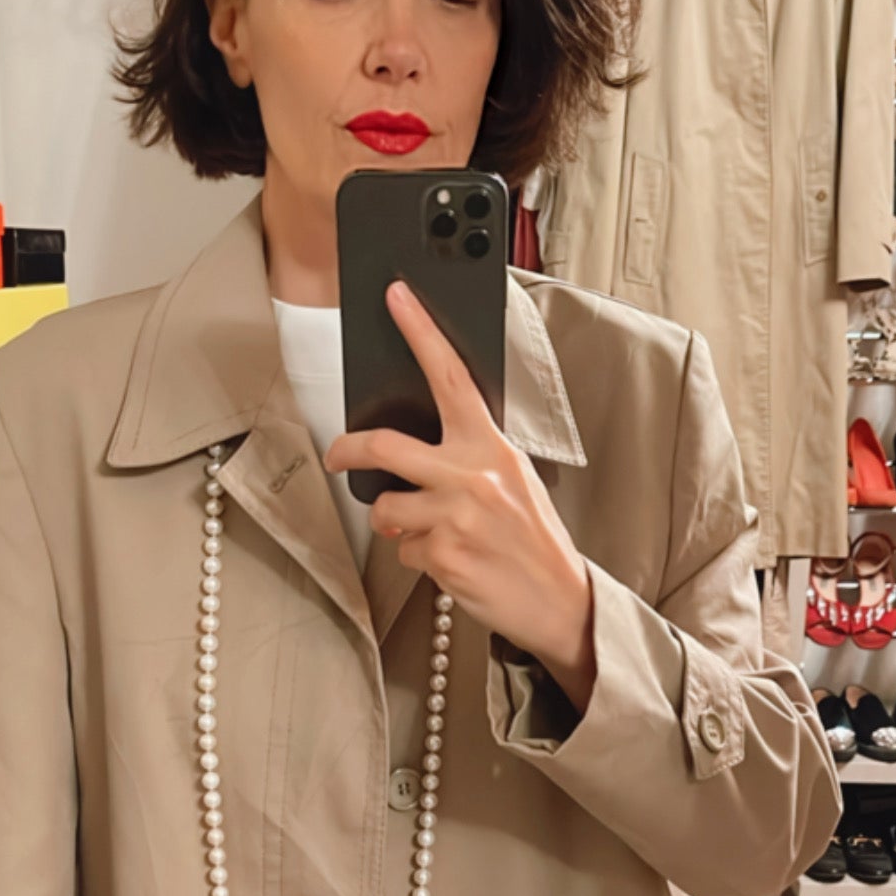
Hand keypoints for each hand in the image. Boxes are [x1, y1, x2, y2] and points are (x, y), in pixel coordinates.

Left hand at [325, 280, 595, 713]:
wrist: (558, 598)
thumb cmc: (533, 540)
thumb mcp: (513, 482)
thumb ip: (470, 460)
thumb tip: (414, 460)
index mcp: (491, 447)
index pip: (450, 376)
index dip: (420, 332)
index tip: (397, 297)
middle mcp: (472, 474)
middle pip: (385, 446)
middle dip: (348, 450)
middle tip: (337, 456)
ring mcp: (455, 515)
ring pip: (386, 508)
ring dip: (396, 526)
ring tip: (434, 535)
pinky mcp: (442, 554)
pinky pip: (402, 551)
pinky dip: (418, 560)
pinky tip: (451, 563)